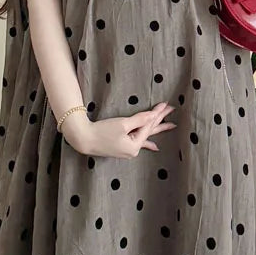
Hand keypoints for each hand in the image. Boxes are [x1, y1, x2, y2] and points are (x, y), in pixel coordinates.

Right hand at [62, 102, 176, 157]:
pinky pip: (138, 143)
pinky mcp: (122, 147)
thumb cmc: (102, 132)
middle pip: (150, 131)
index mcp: (135, 145)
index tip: (165, 104)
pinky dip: (146, 143)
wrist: (83, 139)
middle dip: (161, 120)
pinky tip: (155, 147)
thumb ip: (140, 120)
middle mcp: (133, 150)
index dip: (157, 114)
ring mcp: (128, 150)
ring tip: (171, 126)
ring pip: (145, 135)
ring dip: (156, 128)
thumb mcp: (123, 124)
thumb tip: (154, 115)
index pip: (149, 126)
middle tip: (172, 110)